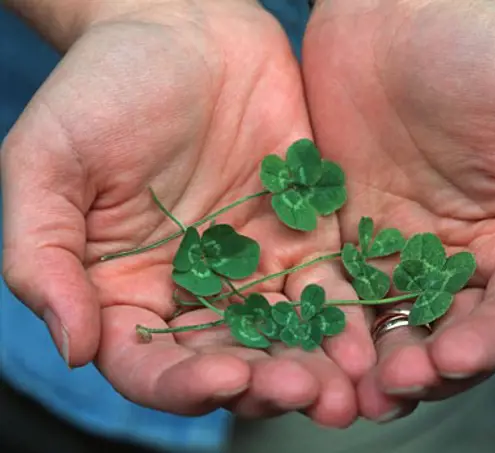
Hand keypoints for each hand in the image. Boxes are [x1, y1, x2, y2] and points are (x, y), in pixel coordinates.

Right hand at [1, 0, 372, 425]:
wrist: (183, 27)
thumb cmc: (104, 87)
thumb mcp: (48, 163)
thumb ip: (44, 256)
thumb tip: (71, 345)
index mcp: (126, 288)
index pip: (149, 363)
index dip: (183, 383)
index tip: (224, 378)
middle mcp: (193, 289)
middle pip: (228, 361)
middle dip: (266, 384)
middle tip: (305, 394)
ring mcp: (252, 265)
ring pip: (283, 336)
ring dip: (315, 367)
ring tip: (346, 389)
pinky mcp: (302, 235)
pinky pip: (326, 286)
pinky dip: (346, 317)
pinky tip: (366, 340)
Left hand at [302, 0, 494, 419]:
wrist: (396, 16)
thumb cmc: (491, 56)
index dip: (492, 341)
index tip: (455, 356)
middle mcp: (469, 261)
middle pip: (454, 336)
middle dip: (428, 369)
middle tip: (395, 388)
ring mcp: (406, 257)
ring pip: (397, 330)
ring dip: (378, 366)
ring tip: (354, 394)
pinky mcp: (351, 243)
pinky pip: (343, 296)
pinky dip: (334, 329)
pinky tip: (319, 351)